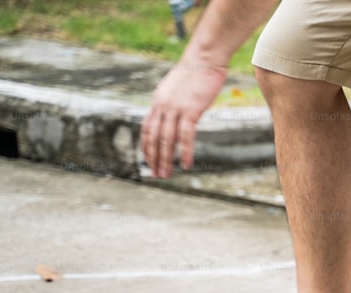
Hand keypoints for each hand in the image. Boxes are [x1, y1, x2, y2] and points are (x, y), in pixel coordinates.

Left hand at [141, 60, 226, 177]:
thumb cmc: (195, 73)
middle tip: (156, 174)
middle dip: (154, 158)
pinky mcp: (190, 111)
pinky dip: (185, 152)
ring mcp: (175, 109)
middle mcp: (162, 106)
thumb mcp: (177, 89)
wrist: (203, 60)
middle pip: (154, 138)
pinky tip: (186, 164)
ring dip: (166, 159)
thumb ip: (173, 103)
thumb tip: (176, 115)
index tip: (148, 160)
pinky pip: (185, 136)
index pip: (147, 128)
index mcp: (158, 102)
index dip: (146, 147)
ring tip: (167, 174)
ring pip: (166, 139)